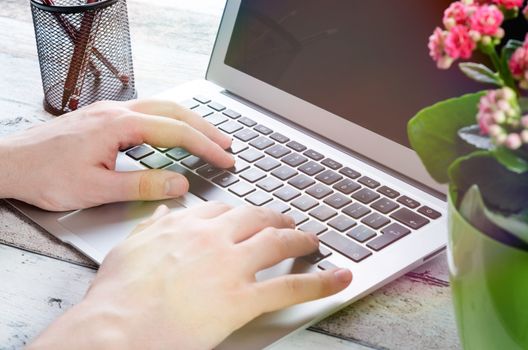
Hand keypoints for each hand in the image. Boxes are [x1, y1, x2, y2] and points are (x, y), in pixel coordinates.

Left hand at [0, 99, 233, 210]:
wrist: (9, 163)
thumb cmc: (46, 175)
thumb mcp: (97, 188)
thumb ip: (142, 184)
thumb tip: (179, 182)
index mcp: (118, 125)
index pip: (175, 132)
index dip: (205, 146)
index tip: (225, 158)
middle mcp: (117, 111)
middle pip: (174, 112)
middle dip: (205, 127)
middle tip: (228, 144)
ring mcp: (109, 112)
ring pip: (161, 108)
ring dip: (189, 122)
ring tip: (209, 137)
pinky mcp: (103, 118)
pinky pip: (146, 113)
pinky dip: (169, 122)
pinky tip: (172, 134)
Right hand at [29, 203, 351, 349]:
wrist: (114, 328)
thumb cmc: (115, 296)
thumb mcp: (127, 250)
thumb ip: (150, 227)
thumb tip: (163, 213)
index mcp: (185, 226)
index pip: (224, 211)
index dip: (244, 214)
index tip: (251, 217)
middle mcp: (212, 238)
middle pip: (257, 218)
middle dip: (277, 218)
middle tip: (287, 223)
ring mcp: (230, 265)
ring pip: (278, 242)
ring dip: (301, 239)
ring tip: (312, 240)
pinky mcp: (242, 298)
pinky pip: (291, 287)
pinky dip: (321, 282)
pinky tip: (338, 279)